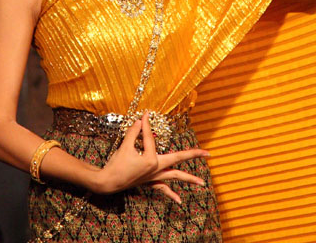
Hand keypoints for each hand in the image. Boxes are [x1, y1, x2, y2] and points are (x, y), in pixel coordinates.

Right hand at [90, 112, 208, 202]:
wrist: (107, 182)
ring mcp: (154, 177)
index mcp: (151, 159)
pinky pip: (163, 189)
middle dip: (193, 155)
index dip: (146, 126)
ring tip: (202, 183)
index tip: (145, 115)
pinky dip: (171, 194)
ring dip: (189, 179)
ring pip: (175, 177)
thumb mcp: (124, 146)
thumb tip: (140, 121)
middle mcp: (156, 169)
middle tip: (208, 154)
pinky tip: (179, 201)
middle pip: (178, 159)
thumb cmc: (115, 164)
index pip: (150, 138)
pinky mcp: (150, 182)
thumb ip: (133, 133)